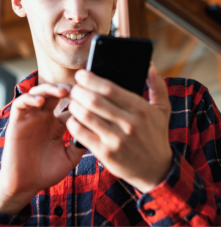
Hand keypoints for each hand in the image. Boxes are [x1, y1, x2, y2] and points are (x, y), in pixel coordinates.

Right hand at [0, 84, 85, 213]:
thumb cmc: (46, 172)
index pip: (70, 107)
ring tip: (61, 92)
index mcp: (57, 125)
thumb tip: (95, 131)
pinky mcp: (17, 122)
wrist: (24, 185)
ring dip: (49, 89)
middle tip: (75, 89)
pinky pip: (20, 104)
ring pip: (38, 94)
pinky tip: (40, 102)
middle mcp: (45, 118)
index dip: (79, 101)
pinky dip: (29, 99)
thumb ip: (79, 145)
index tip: (89, 98)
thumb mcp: (68, 158)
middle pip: (54, 95)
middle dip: (65, 89)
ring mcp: (30, 119)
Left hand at [67, 63, 172, 192]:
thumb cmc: (155, 135)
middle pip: (93, 100)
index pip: (109, 88)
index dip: (90, 79)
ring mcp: (116, 139)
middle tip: (74, 88)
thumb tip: (150, 65)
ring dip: (73, 106)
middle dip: (78, 91)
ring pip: (85, 116)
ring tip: (72, 102)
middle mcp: (128, 123)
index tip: (80, 74)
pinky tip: (73, 119)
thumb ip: (157, 85)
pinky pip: (81, 134)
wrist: (155, 170)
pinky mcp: (106, 153)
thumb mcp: (162, 109)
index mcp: (140, 108)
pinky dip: (73, 124)